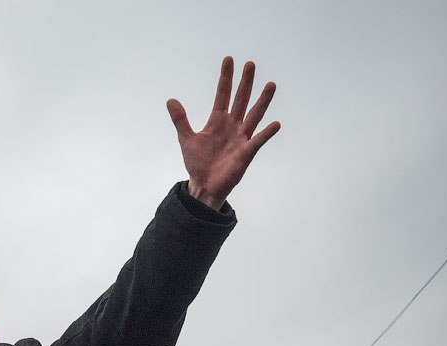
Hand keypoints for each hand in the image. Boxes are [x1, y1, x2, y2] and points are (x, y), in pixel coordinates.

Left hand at [168, 57, 280, 209]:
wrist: (204, 184)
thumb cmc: (197, 162)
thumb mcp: (186, 139)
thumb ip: (180, 119)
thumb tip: (170, 100)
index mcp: (217, 120)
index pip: (222, 94)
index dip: (225, 78)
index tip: (228, 59)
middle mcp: (232, 125)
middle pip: (240, 99)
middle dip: (245, 82)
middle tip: (250, 64)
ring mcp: (241, 137)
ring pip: (254, 115)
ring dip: (262, 101)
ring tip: (271, 84)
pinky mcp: (246, 152)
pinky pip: (258, 140)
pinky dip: (266, 133)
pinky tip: (275, 123)